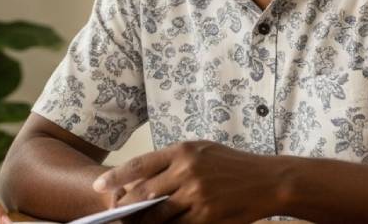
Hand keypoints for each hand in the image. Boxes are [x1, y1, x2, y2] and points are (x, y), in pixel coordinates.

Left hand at [92, 141, 279, 223]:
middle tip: (113, 213)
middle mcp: (187, 171)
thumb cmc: (231, 164)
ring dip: (143, 222)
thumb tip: (141, 178)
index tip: (99, 186)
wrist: (268, 180)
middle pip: (144, 193)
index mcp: (182, 151)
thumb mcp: (201, 151)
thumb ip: (173, 162)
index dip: (116, 178)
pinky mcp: (207, 215)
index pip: (140, 165)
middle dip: (125, 206)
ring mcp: (197, 195)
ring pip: (158, 214)